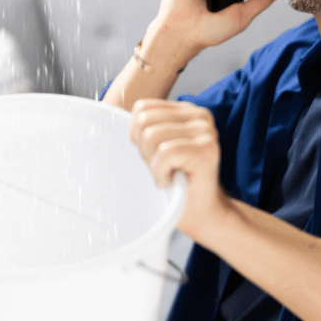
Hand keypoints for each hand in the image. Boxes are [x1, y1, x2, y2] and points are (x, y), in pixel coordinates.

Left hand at [130, 99, 229, 237]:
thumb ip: (145, 128)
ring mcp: (206, 131)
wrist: (201, 212)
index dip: (137, 135)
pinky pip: (165, 152)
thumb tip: (113, 116)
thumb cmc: (175, 183)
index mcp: (187, 111)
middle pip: (144, 120)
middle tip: (160, 167)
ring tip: (168, 173)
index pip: (142, 108)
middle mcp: (200, 116)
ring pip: (152, 136)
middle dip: (144, 149)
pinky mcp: (206, 149)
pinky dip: (161, 171)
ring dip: (153, 162)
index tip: (153, 155)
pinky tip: (171, 181)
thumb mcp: (156, 148)